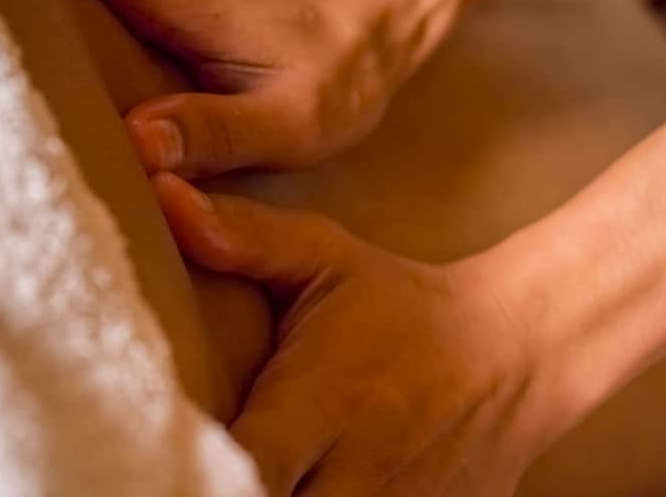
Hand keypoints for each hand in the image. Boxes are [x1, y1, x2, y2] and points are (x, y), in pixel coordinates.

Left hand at [152, 173, 554, 496]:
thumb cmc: (403, 305)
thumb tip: (163, 197)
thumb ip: (244, 237)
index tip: (151, 462)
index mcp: (322, 403)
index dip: (190, 476)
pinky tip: (308, 492)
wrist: (514, 350)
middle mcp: (357, 472)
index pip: (240, 471)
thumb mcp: (329, 258)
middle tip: (186, 476)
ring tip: (237, 485)